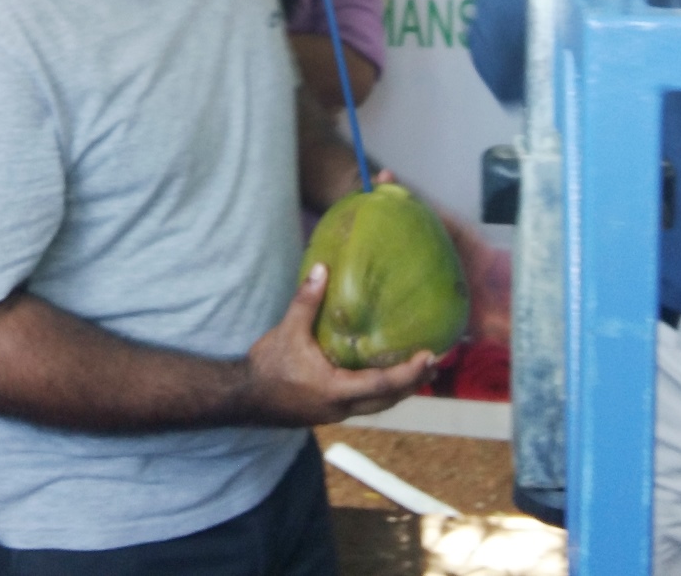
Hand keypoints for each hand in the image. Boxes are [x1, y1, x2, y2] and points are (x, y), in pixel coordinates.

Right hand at [239, 264, 432, 425]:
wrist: (244, 397)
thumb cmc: (267, 367)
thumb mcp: (287, 330)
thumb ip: (307, 301)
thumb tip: (322, 269)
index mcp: (336, 391)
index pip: (383, 385)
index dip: (408, 372)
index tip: (429, 356)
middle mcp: (342, 407)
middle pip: (389, 400)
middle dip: (414, 381)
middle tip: (436, 360)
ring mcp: (338, 412)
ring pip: (380, 404)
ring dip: (401, 387)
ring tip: (420, 368)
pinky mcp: (332, 410)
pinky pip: (367, 402)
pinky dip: (384, 390)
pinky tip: (387, 373)